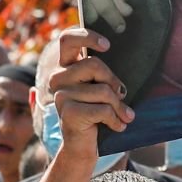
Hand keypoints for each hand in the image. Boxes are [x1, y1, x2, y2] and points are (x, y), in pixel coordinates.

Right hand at [41, 27, 131, 160]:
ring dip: (119, 106)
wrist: (83, 145)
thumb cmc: (96, 111)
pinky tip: (119, 126)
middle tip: (122, 94)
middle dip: (113, 81)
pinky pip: (102, 110)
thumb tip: (113, 63)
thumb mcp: (100, 88)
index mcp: (65, 66)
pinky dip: (116, 119)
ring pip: (103, 90)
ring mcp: (61, 95)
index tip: (107, 45)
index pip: (67, 39)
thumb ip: (102, 73)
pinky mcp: (68, 112)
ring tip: (124, 115)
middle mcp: (58, 78)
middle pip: (93, 64)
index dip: (87, 36)